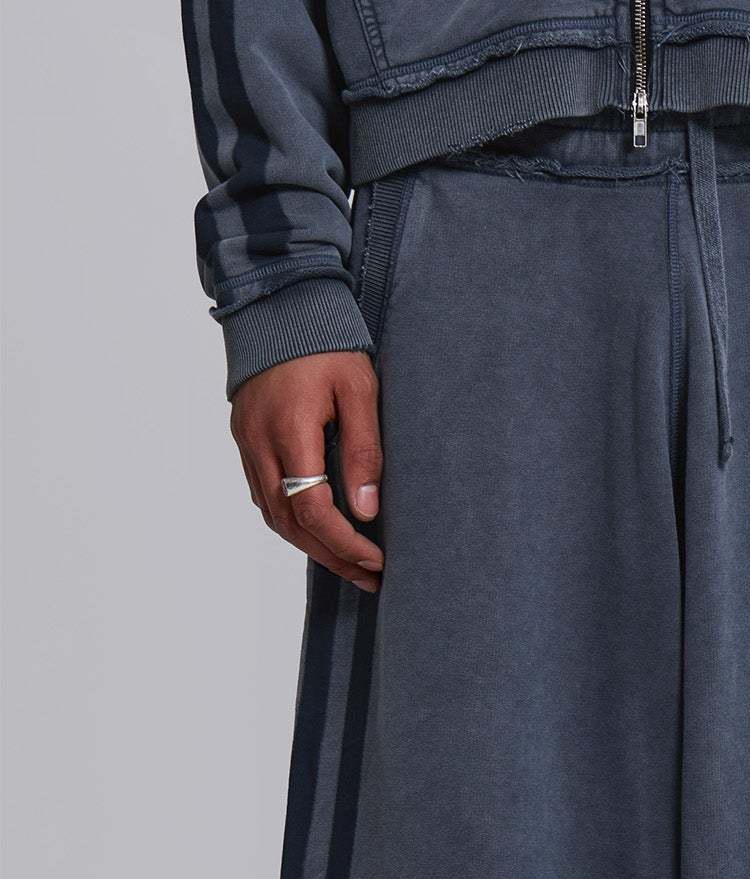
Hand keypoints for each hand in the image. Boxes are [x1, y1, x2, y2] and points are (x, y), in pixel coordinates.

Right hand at [231, 352, 383, 592]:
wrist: (278, 301)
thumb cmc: (326, 341)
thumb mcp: (359, 390)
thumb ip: (364, 451)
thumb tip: (366, 510)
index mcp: (289, 430)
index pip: (312, 509)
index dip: (344, 543)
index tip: (377, 560)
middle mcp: (259, 443)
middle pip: (289, 523)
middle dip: (331, 556)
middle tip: (369, 576)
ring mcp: (246, 442)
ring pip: (273, 514)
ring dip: (310, 545)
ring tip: (350, 563)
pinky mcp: (244, 437)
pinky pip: (264, 495)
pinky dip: (291, 520)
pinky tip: (319, 530)